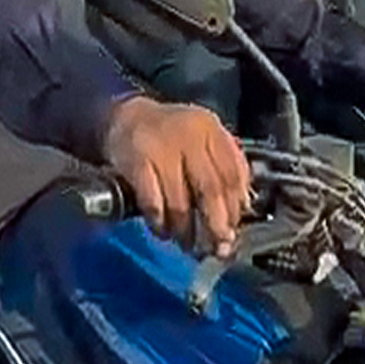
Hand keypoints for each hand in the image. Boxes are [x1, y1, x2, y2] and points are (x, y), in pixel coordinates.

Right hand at [102, 95, 249, 257]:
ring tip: (187, 243)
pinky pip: (152, 202)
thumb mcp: (202, 138)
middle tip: (218, 247)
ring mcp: (160, 148)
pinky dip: (159, 221)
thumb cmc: (168, 134)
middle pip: (210, 189)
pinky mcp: (136, 161)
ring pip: (180, 202)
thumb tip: (241, 208)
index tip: (234, 230)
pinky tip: (162, 229)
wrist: (123, 116)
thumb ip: (223, 167)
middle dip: (216, 225)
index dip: (235, 208)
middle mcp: (187, 135)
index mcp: (210, 129)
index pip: (232, 175)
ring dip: (185, 230)